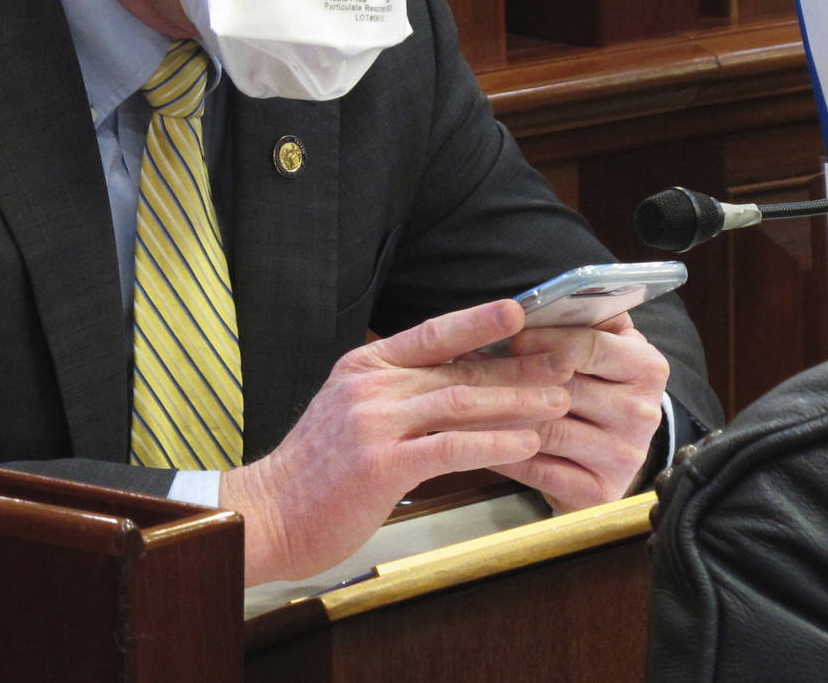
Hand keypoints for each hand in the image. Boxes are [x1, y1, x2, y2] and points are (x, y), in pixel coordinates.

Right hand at [219, 299, 572, 584]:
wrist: (265, 515)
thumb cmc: (314, 473)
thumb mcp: (349, 413)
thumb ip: (394, 395)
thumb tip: (451, 384)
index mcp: (364, 367)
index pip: (431, 332)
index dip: (478, 319)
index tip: (521, 311)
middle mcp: (371, 387)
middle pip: (458, 368)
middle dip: (516, 366)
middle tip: (562, 365)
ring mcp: (375, 424)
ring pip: (461, 402)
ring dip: (515, 402)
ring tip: (556, 402)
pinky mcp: (382, 465)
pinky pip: (451, 448)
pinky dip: (493, 444)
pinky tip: (525, 445)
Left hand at [487, 314, 668, 512]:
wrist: (608, 454)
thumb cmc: (595, 387)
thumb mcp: (602, 347)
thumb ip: (581, 321)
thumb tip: (532, 304)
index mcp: (647, 367)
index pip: (592, 347)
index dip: (546, 340)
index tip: (511, 337)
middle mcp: (643, 413)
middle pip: (566, 390)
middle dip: (512, 378)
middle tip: (469, 371)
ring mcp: (624, 456)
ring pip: (548, 430)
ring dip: (499, 417)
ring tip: (463, 404)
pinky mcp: (600, 491)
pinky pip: (540, 470)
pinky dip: (503, 453)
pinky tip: (475, 440)